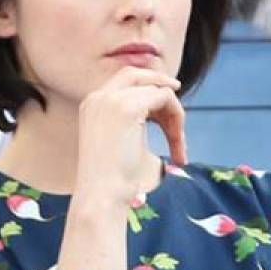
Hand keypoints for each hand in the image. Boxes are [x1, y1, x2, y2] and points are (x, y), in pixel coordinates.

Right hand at [74, 66, 184, 206]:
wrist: (101, 195)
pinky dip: (177, 117)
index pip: (125, 80)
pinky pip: (164, 97)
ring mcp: (110, 100)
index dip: (149, 91)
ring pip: (156, 87)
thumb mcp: (124, 143)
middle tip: (178, 113)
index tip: (165, 117)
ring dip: (174, 114)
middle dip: (162, 88)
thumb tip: (165, 118)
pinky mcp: (127, 108)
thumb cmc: (114, 180)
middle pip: (137, 74)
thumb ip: (137, 124)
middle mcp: (97, 97)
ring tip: (178, 144)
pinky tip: (177, 143)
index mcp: (92, 104)